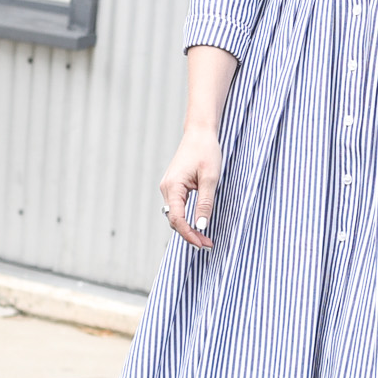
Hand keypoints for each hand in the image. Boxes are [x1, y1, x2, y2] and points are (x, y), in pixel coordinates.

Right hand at [161, 125, 219, 248]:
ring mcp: (169, 187)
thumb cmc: (206, 151)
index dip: (189, 234)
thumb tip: (202, 225)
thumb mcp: (210, 178)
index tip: (202, 244)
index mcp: (173, 187)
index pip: (177, 218)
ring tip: (204, 238)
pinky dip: (186, 218)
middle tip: (207, 244)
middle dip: (189, 234)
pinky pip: (177, 207)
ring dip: (188, 227)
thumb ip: (205, 203)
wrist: (200, 133)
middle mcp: (166, 188)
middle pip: (174, 219)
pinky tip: (197, 224)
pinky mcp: (174, 186)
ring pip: (175, 215)